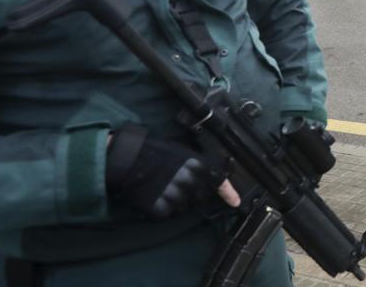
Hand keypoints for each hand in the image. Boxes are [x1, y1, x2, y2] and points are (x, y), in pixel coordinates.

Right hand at [106, 126, 239, 219]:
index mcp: (198, 167)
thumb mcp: (182, 152)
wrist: (129, 160)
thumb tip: (207, 177)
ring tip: (161, 189)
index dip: (229, 194)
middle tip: (175, 186)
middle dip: (191, 195)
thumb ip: (197, 167)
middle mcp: (191, 183)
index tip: (236, 203)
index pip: (219, 183)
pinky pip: (166, 214)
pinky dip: (161, 208)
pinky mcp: (161, 209)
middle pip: (200, 198)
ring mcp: (176, 196)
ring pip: (183, 208)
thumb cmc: (154, 152)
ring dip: (175, 202)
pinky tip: (153, 196)